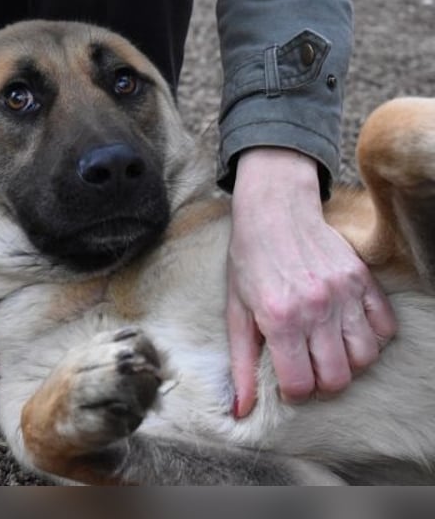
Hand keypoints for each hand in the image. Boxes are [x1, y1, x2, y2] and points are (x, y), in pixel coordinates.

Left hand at [226, 148, 396, 417]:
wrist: (274, 212)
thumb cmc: (249, 261)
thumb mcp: (236, 312)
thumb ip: (241, 364)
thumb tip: (240, 411)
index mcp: (279, 319)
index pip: (300, 384)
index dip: (293, 393)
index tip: (287, 383)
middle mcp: (316, 309)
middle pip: (337, 378)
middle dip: (321, 384)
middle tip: (307, 370)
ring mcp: (344, 294)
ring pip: (365, 358)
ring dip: (348, 365)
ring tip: (327, 353)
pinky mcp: (363, 281)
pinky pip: (385, 328)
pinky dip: (372, 339)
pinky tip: (348, 332)